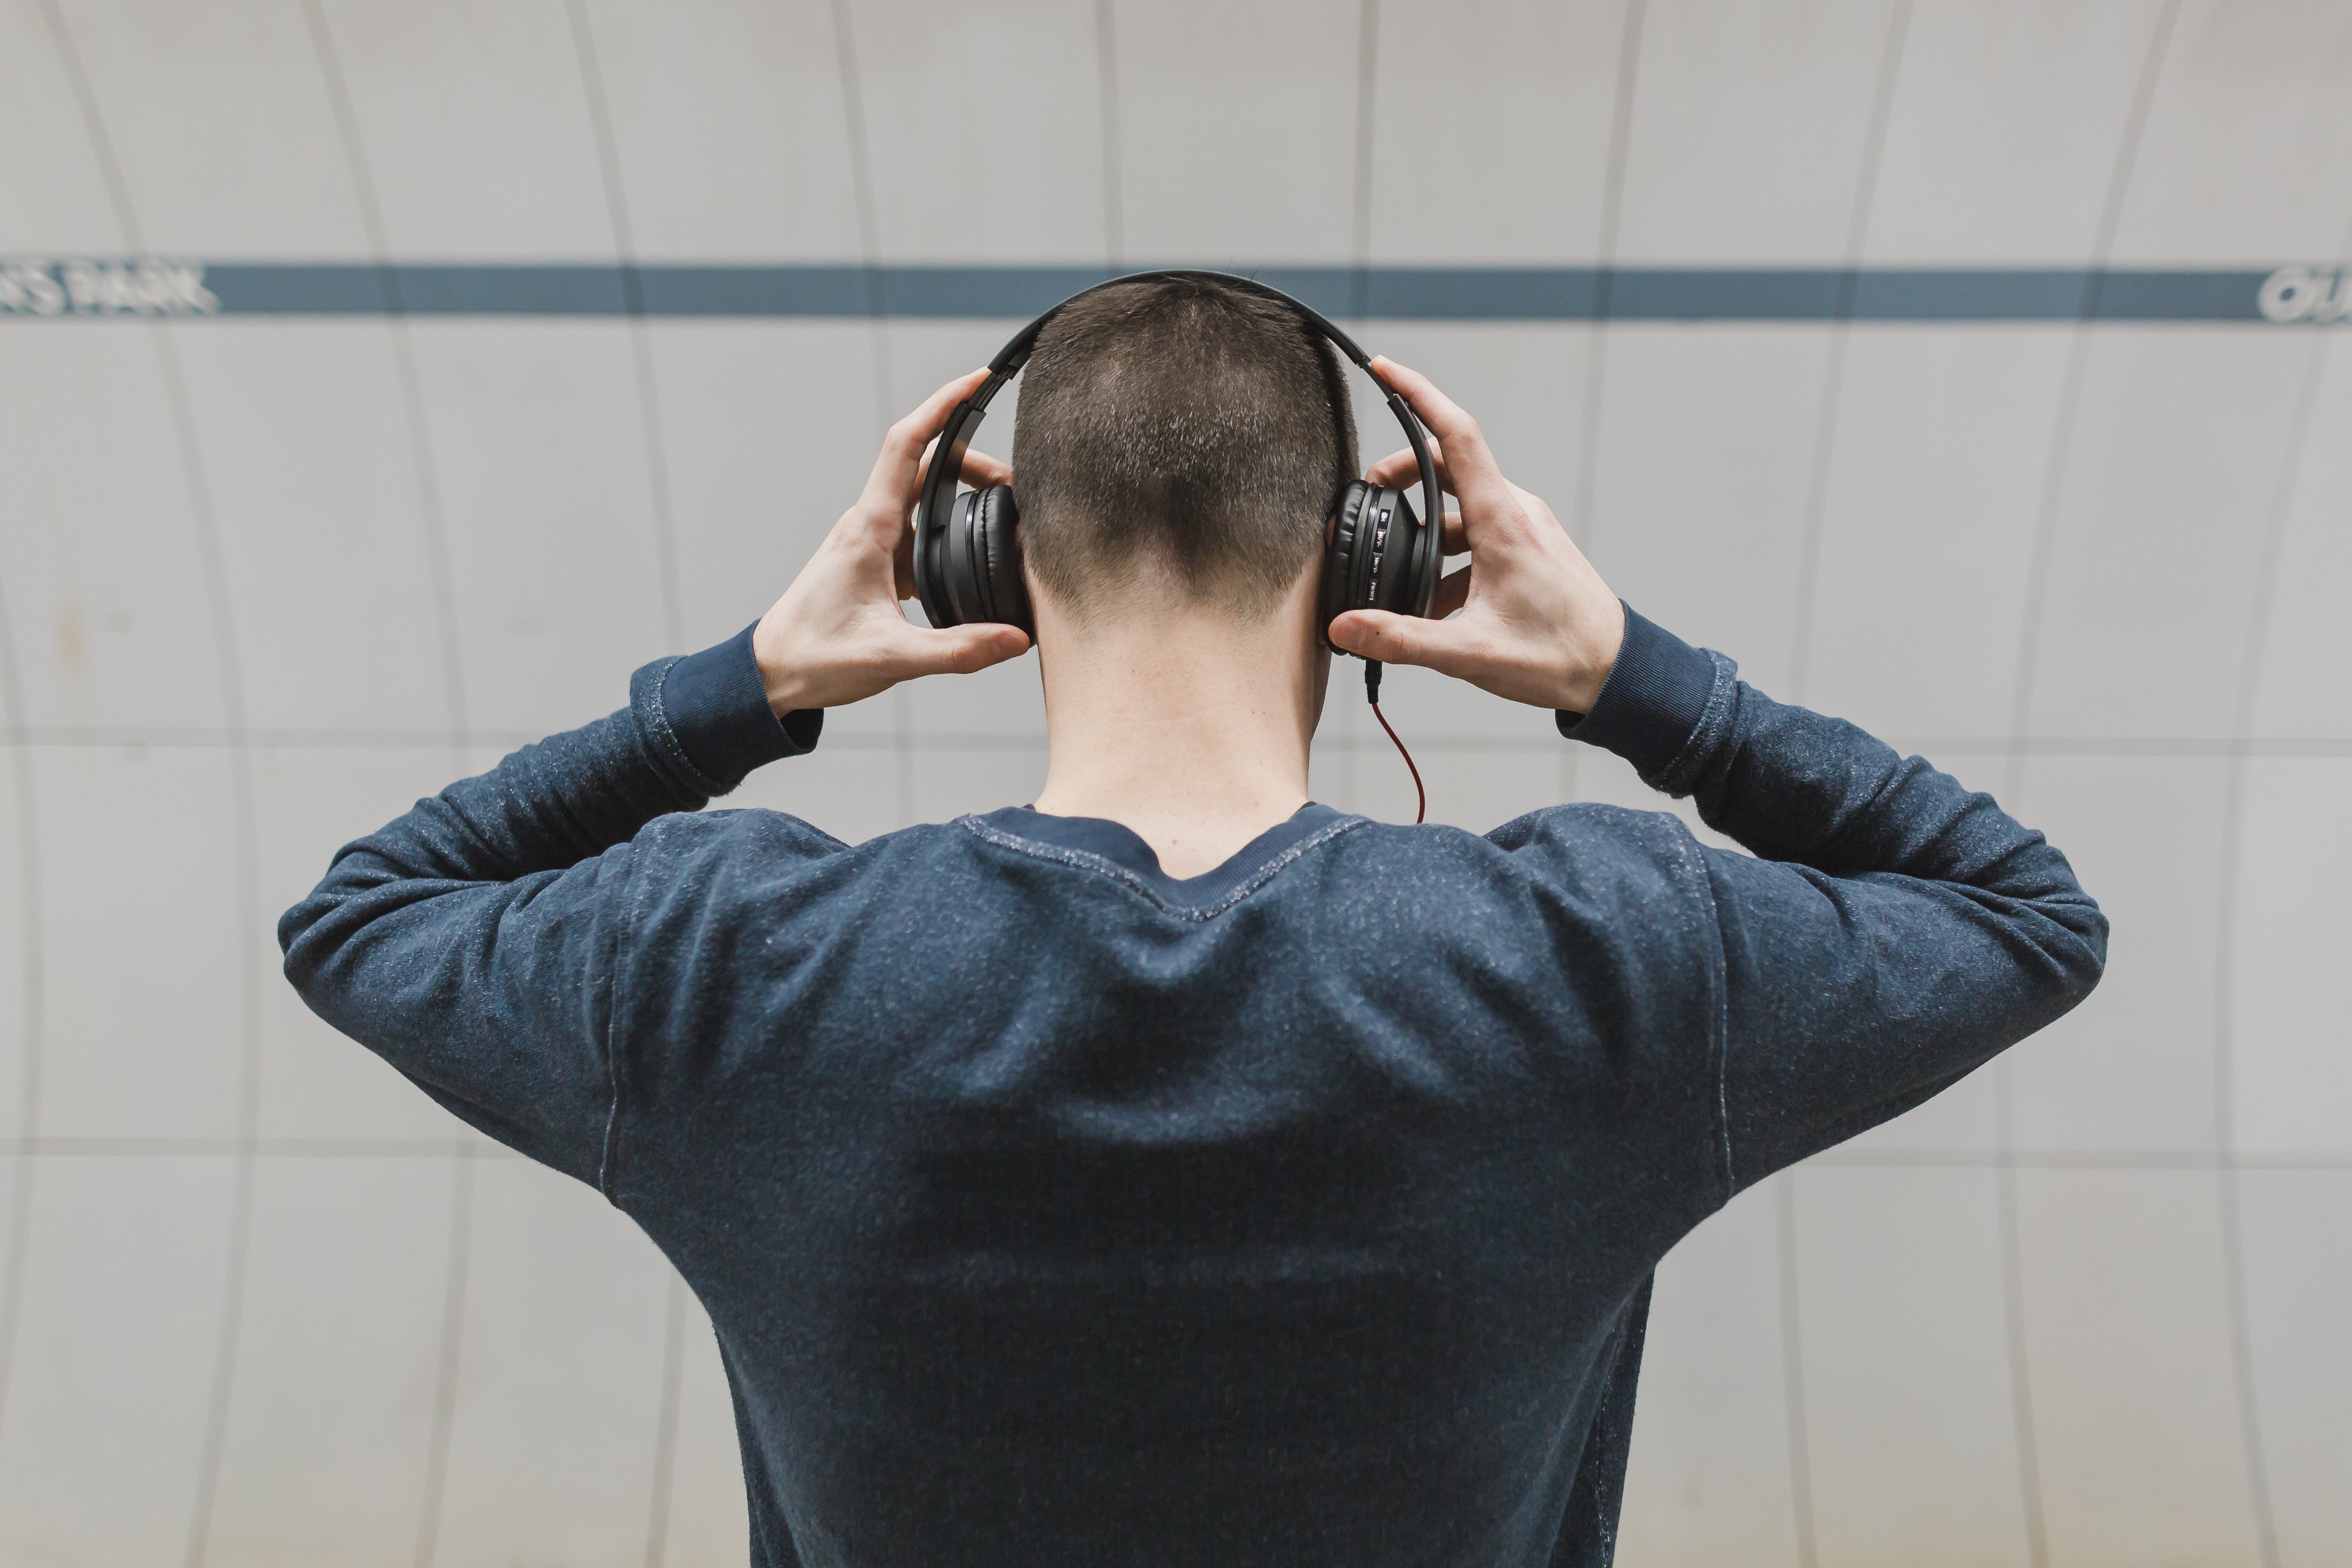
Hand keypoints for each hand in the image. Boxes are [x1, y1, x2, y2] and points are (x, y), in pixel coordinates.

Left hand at [751, 370, 1031, 714]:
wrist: (772, 673)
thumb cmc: (814, 657)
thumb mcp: (890, 658)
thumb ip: (956, 650)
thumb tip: (1014, 640)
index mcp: (869, 529)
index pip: (906, 446)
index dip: (942, 406)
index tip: (976, 381)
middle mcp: (870, 525)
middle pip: (926, 466)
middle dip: (974, 461)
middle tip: (1017, 484)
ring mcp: (873, 543)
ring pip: (925, 498)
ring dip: (964, 493)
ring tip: (1008, 511)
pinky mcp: (878, 565)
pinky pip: (921, 531)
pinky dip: (952, 527)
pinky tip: (977, 549)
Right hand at [1327, 358, 1624, 713]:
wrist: (1616, 671)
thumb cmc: (1557, 656)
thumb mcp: (1470, 652)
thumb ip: (1402, 639)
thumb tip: (1346, 627)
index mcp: (1502, 521)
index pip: (1457, 435)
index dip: (1418, 394)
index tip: (1384, 368)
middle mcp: (1515, 512)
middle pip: (1449, 467)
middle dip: (1401, 474)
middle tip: (1368, 498)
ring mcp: (1525, 528)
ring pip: (1460, 507)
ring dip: (1423, 526)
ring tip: (1393, 565)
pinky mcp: (1529, 547)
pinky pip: (1477, 534)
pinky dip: (1447, 554)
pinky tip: (1432, 599)